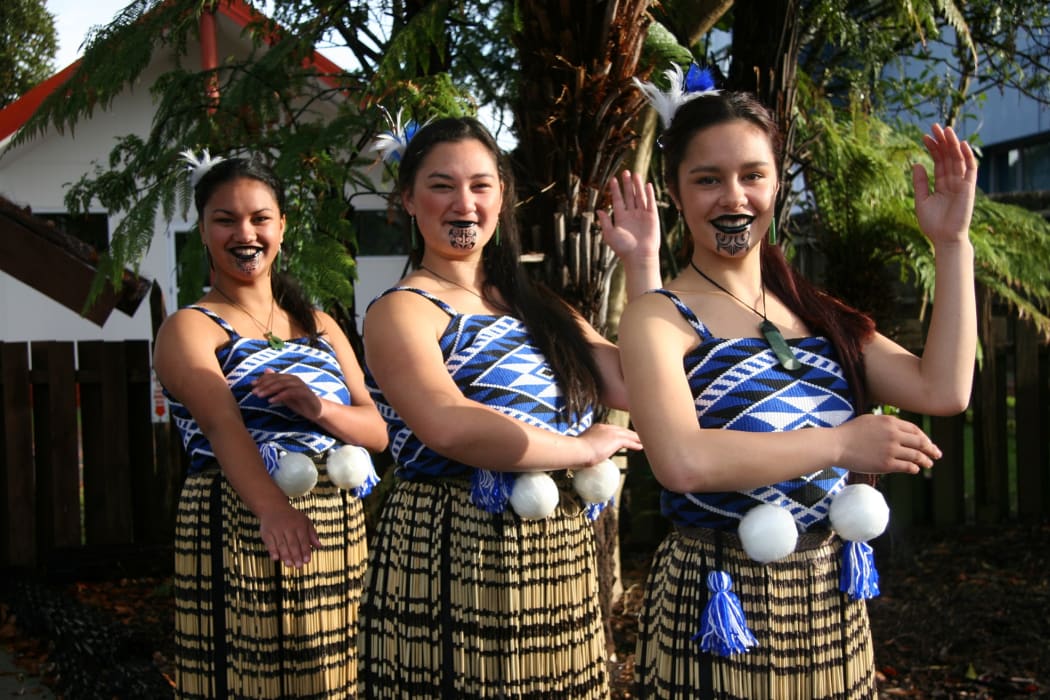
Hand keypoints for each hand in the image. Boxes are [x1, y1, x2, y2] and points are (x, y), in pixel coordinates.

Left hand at [252, 368, 322, 420]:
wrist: (315, 410)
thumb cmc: (299, 401)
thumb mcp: (284, 393)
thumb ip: (275, 384)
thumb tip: (266, 370)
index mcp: (289, 378)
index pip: (273, 376)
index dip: (262, 379)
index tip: (252, 385)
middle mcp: (294, 379)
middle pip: (276, 379)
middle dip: (264, 385)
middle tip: (254, 392)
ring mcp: (300, 385)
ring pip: (282, 384)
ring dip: (269, 390)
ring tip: (260, 396)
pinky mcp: (304, 393)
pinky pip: (290, 393)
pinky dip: (279, 396)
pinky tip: (271, 401)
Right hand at [257, 501, 321, 567]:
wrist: (273, 508)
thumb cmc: (292, 517)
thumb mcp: (305, 521)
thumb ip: (312, 534)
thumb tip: (320, 546)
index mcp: (299, 524)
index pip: (304, 539)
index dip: (305, 551)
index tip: (307, 561)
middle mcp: (288, 527)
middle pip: (293, 543)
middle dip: (296, 555)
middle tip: (299, 566)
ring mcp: (277, 530)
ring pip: (282, 544)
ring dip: (285, 555)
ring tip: (290, 565)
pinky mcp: (267, 532)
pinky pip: (270, 543)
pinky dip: (273, 551)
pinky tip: (276, 558)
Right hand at [577, 422, 642, 465]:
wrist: (577, 450)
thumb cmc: (575, 452)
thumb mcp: (581, 448)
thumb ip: (586, 450)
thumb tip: (584, 458)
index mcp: (597, 428)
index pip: (612, 430)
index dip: (619, 433)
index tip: (624, 437)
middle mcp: (605, 428)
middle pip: (621, 430)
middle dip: (629, 434)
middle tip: (637, 438)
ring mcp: (611, 432)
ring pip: (627, 434)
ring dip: (636, 438)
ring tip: (643, 441)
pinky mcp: (615, 439)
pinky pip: (629, 441)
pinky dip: (636, 443)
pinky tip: (641, 447)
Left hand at [598, 170, 660, 263]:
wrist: (639, 256)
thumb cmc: (623, 248)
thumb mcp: (610, 234)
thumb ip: (605, 222)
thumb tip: (598, 210)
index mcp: (621, 218)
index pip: (618, 200)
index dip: (615, 190)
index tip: (612, 180)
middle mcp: (632, 215)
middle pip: (629, 196)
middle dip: (626, 184)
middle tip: (625, 172)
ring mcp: (642, 215)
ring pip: (639, 197)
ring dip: (637, 186)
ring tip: (635, 174)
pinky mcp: (652, 217)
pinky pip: (650, 203)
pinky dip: (649, 194)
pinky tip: (647, 185)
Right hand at [835, 413, 941, 474]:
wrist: (836, 445)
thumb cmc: (849, 432)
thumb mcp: (869, 420)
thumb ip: (886, 423)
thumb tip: (899, 429)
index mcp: (890, 422)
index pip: (915, 430)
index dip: (924, 438)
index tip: (928, 443)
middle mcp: (894, 435)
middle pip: (920, 442)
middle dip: (931, 449)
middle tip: (937, 454)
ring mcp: (891, 450)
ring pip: (916, 455)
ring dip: (925, 460)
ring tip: (929, 464)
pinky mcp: (886, 464)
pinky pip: (907, 466)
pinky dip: (914, 468)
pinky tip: (916, 469)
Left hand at [912, 124, 977, 246]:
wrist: (944, 239)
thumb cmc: (932, 224)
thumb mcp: (921, 200)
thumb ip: (920, 183)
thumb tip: (916, 163)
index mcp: (941, 184)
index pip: (938, 161)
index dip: (933, 148)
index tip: (924, 137)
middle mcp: (953, 181)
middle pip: (948, 156)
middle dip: (942, 141)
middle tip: (935, 126)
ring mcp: (962, 184)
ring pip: (958, 159)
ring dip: (953, 144)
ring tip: (945, 129)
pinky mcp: (969, 188)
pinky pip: (970, 169)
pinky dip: (968, 156)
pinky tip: (961, 144)